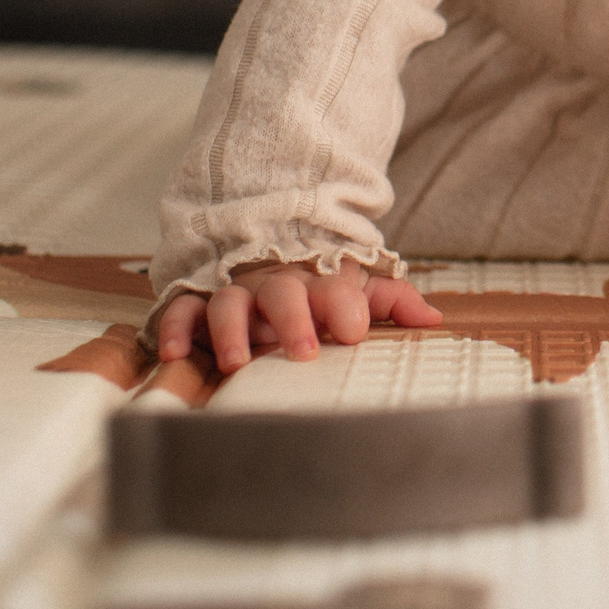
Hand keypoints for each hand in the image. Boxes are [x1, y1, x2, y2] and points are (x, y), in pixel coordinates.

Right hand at [155, 258, 442, 374]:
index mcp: (317, 282)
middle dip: (292, 320)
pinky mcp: (197, 306)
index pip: (333, 288)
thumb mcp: (358, 289)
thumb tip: (433, 319)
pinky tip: (175, 353)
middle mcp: (274, 286)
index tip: (355, 330)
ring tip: (239, 361)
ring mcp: (234, 294)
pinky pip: (180, 311)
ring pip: (228, 304)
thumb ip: (392, 302)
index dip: (343, 305)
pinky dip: (175, 328)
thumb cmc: (318, 286)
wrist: (269, 248)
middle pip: (281, 293)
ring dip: (231, 330)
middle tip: (305, 352)